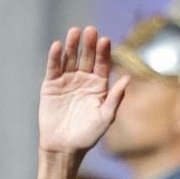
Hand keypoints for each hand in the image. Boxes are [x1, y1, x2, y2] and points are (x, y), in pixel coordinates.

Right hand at [38, 26, 128, 156]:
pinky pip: (53, 68)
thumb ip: (115, 98)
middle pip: (87, 57)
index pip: (102, 64)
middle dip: (89, 44)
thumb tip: (128, 78)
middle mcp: (83, 79)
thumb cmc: (87, 136)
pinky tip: (57, 46)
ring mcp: (67, 81)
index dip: (103, 52)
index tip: (105, 40)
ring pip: (70, 58)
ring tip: (75, 32)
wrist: (63, 148)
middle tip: (90, 30)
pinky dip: (54, 57)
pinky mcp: (51, 85)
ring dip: (72, 45)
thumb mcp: (105, 117)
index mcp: (99, 85)